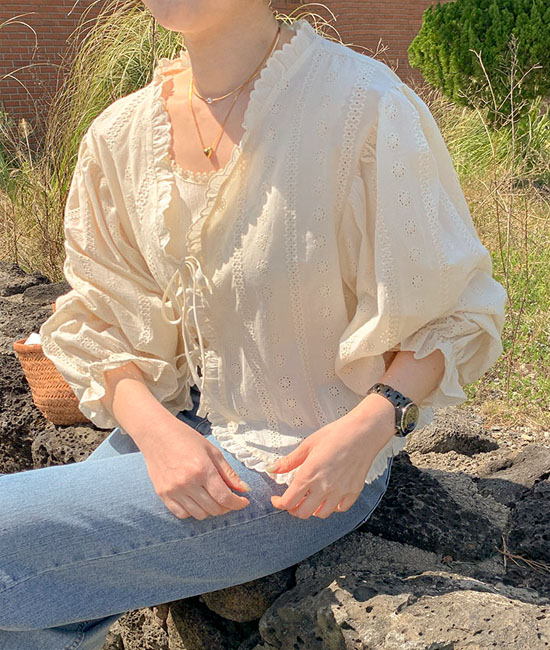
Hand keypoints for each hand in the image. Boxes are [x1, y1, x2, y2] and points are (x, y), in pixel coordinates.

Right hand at [139, 419, 250, 520]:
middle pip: (213, 508)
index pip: (224, 497)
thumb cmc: (186, 439)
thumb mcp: (212, 451)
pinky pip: (182, 514)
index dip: (237, 503)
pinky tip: (196, 500)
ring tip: (213, 498)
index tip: (243, 502)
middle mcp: (187, 482)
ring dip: (210, 510)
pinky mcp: (162, 494)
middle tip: (229, 498)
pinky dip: (193, 511)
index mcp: (202, 469)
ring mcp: (173, 490)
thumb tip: (244, 489)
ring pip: (199, 514)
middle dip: (226, 506)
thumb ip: (228, 472)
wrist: (156, 434)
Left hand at [266, 401, 394, 519]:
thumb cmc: (336, 434)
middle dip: (293, 509)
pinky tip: (329, 496)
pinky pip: (340, 509)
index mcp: (309, 474)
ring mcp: (339, 492)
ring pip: (321, 514)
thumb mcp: (308, 445)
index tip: (277, 499)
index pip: (288, 501)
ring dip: (312, 509)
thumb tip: (272, 469)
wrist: (363, 432)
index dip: (279, 503)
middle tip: (293, 500)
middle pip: (302, 513)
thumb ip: (289, 461)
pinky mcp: (353, 492)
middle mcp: (323, 487)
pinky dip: (332, 507)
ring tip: (311, 499)